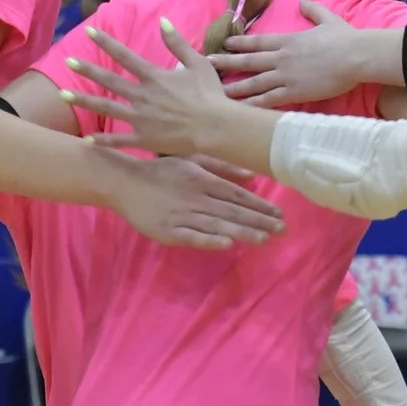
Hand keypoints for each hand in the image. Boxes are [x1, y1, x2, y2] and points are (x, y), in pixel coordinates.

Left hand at [65, 20, 242, 160]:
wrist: (215, 127)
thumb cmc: (210, 95)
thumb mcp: (198, 63)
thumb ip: (178, 43)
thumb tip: (163, 21)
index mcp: (153, 77)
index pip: (124, 55)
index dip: (105, 42)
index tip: (89, 31)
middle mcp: (142, 96)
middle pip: (108, 80)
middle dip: (86, 70)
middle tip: (68, 62)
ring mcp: (140, 118)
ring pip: (106, 109)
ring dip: (83, 102)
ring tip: (62, 96)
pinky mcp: (144, 138)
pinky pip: (119, 141)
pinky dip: (102, 142)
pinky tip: (86, 141)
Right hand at [106, 150, 285, 248]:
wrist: (123, 181)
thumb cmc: (161, 171)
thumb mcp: (192, 162)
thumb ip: (221, 169)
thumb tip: (251, 174)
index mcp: (203, 180)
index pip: (237, 195)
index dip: (260, 205)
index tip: (280, 214)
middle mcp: (197, 197)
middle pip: (232, 211)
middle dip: (259, 221)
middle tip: (283, 230)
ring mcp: (182, 215)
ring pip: (217, 225)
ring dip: (242, 232)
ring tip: (264, 239)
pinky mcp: (167, 231)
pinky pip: (191, 236)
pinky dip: (209, 240)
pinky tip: (227, 244)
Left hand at [211, 1, 380, 105]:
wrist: (355, 56)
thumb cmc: (345, 38)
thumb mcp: (328, 19)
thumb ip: (313, 10)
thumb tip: (304, 1)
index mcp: (288, 40)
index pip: (258, 41)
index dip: (240, 43)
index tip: (225, 43)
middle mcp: (281, 57)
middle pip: (249, 61)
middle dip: (227, 62)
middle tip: (208, 64)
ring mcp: (286, 76)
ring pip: (254, 82)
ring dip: (234, 87)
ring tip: (217, 91)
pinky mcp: (294, 92)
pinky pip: (268, 100)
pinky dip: (253, 105)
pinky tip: (240, 110)